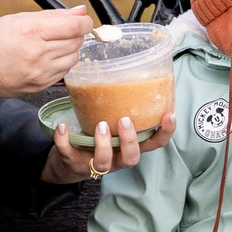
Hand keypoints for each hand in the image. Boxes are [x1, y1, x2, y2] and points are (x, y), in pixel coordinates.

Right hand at [0, 8, 91, 99]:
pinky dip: (60, 63)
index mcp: (32, 32)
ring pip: (73, 58)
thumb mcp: (19, 18)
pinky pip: (64, 72)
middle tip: (59, 32)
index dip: (84, 22)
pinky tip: (45, 59)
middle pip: (76, 42)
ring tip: (49, 46)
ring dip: (68, 50)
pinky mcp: (41, 86)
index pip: (75, 26)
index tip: (82, 21)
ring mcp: (40, 73)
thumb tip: (81, 11)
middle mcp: (38, 54)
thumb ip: (53, 15)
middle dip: (73, 34)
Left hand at [41, 112, 174, 185]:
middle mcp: (117, 158)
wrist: (69, 160)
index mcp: (129, 147)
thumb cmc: (97, 136)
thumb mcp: (113, 123)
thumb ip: (121, 106)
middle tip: (124, 120)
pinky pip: (69, 154)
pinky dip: (64, 141)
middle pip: (131, 158)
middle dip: (129, 141)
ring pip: (104, 162)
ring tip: (100, 124)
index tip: (169, 115)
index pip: (153, 144)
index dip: (164, 133)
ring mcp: (95, 163)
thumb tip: (125, 67)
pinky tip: (63, 127)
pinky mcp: (74, 163)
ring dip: (103, 144)